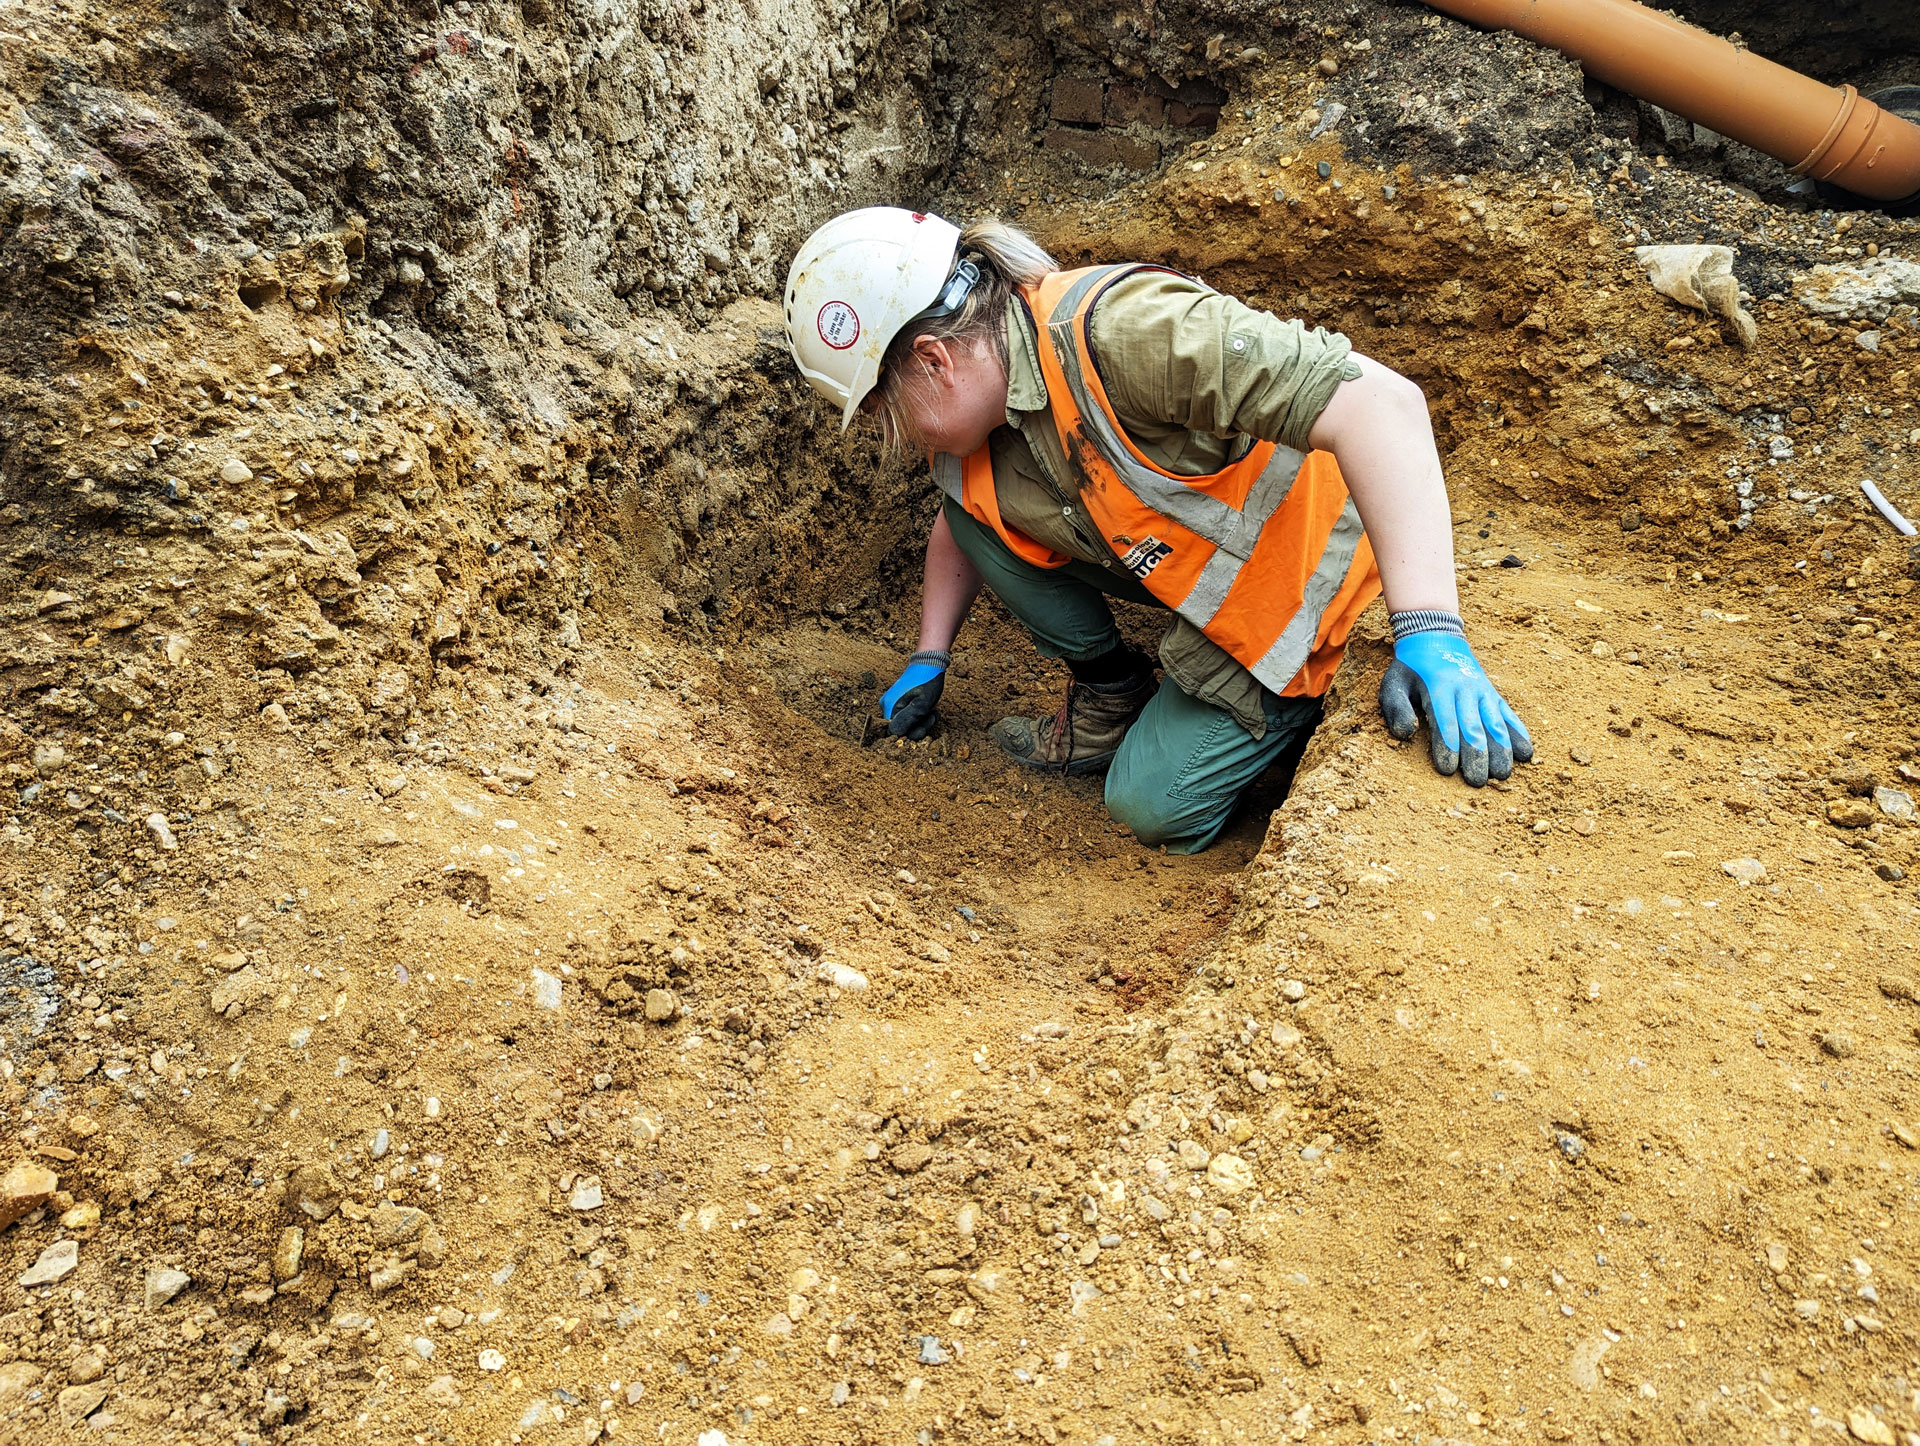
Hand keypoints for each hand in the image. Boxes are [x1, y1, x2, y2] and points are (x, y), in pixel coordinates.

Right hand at [880, 650, 948, 738]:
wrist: (928, 663)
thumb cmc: (926, 682)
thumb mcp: (922, 704)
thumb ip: (908, 720)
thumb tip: (895, 733)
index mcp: (889, 707)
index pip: (894, 733)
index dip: (910, 734)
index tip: (924, 728)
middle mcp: (886, 706)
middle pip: (900, 728)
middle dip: (918, 726)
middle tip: (932, 716)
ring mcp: (890, 702)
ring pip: (905, 722)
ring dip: (921, 721)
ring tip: (933, 712)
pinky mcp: (897, 700)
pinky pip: (906, 715)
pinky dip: (918, 715)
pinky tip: (929, 710)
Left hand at [1379, 632, 1532, 786]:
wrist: (1435, 637)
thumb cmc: (1410, 669)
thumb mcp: (1393, 684)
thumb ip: (1397, 709)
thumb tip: (1408, 733)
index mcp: (1438, 688)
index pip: (1445, 721)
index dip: (1448, 746)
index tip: (1448, 770)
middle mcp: (1465, 689)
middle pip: (1474, 726)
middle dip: (1477, 755)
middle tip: (1478, 782)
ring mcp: (1483, 691)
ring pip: (1495, 723)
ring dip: (1501, 750)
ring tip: (1503, 774)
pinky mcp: (1493, 694)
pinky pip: (1509, 714)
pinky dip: (1518, 733)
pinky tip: (1526, 753)